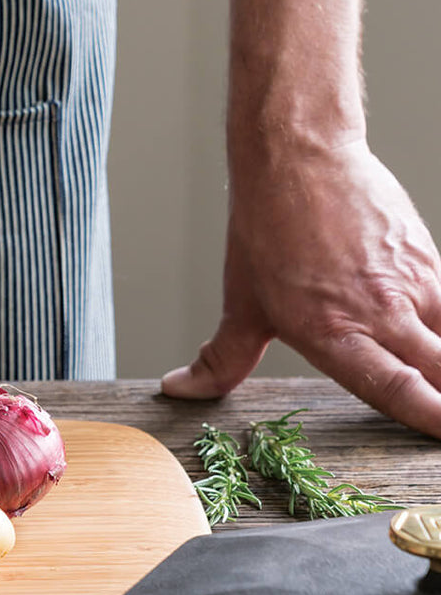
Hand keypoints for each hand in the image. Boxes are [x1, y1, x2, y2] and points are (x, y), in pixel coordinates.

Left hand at [161, 136, 440, 436]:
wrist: (298, 158)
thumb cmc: (267, 227)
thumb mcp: (242, 301)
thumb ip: (224, 358)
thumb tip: (180, 390)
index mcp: (330, 332)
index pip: (396, 391)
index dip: (428, 420)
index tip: (439, 436)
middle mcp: (378, 313)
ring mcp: (410, 285)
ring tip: (434, 377)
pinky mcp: (428, 260)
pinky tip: (433, 338)